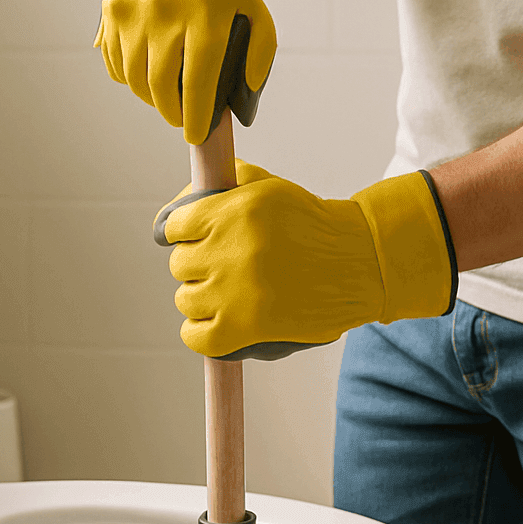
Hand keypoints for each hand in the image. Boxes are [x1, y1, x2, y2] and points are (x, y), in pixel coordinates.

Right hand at [96, 0, 276, 143]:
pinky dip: (129, 79)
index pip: (198, 78)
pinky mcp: (113, 6)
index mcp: (206, 8)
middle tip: (181, 121)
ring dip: (150, 99)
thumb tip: (247, 88)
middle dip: (171, 113)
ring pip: (134, 77)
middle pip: (161, 82)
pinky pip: (115, 61)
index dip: (196, 115)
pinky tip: (146, 76)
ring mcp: (134, 4)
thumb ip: (261, 51)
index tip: (195, 135)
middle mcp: (166, 3)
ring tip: (166, 100)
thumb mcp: (256, 13)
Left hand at [154, 162, 456, 358]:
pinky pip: (196, 336)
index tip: (200, 239)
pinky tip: (219, 322)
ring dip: (203, 297)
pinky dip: (200, 331)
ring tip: (231, 292)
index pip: (173, 227)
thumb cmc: (307, 224)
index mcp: (234, 212)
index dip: (186, 233)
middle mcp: (232, 252)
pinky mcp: (247, 329)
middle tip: (228, 265)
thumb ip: (215, 188)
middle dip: (200, 264)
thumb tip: (166, 219)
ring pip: (185, 299)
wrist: (356, 262)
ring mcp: (237, 293)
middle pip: (179, 264)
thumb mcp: (264, 187)